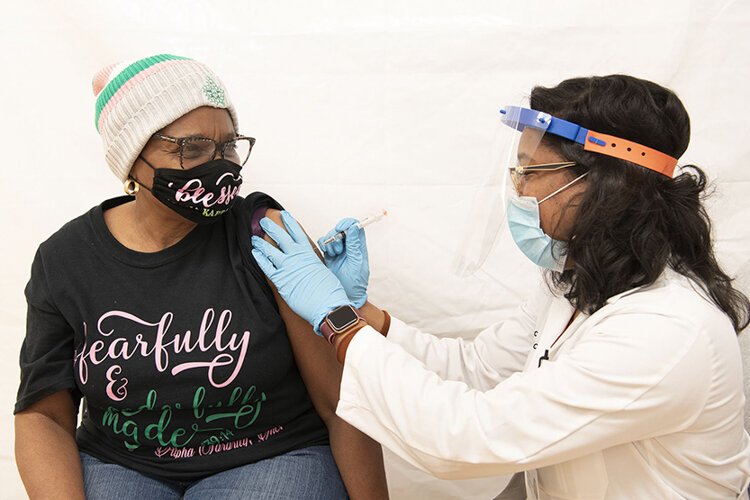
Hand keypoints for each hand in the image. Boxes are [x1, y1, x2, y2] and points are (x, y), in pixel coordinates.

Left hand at [251, 211, 351, 334]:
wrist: (327, 305)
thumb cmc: (329, 291)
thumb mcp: (322, 271)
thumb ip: (312, 264)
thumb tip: (308, 263)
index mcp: (308, 253)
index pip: (297, 233)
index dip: (289, 222)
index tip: (284, 215)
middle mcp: (297, 257)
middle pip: (281, 237)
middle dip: (271, 227)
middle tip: (264, 222)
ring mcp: (287, 268)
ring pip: (270, 250)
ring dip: (261, 243)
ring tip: (254, 239)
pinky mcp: (281, 280)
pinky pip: (266, 267)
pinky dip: (260, 259)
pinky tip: (255, 254)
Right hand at [317, 218, 369, 307]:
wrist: (346, 296)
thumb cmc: (355, 283)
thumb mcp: (357, 263)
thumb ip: (354, 245)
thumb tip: (354, 227)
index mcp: (359, 245)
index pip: (355, 226)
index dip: (347, 223)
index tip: (341, 228)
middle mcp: (349, 246)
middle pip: (341, 229)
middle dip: (337, 236)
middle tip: (338, 250)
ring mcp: (338, 250)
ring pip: (331, 235)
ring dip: (330, 243)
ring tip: (334, 255)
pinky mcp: (329, 255)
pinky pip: (323, 243)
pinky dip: (323, 245)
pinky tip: (327, 255)